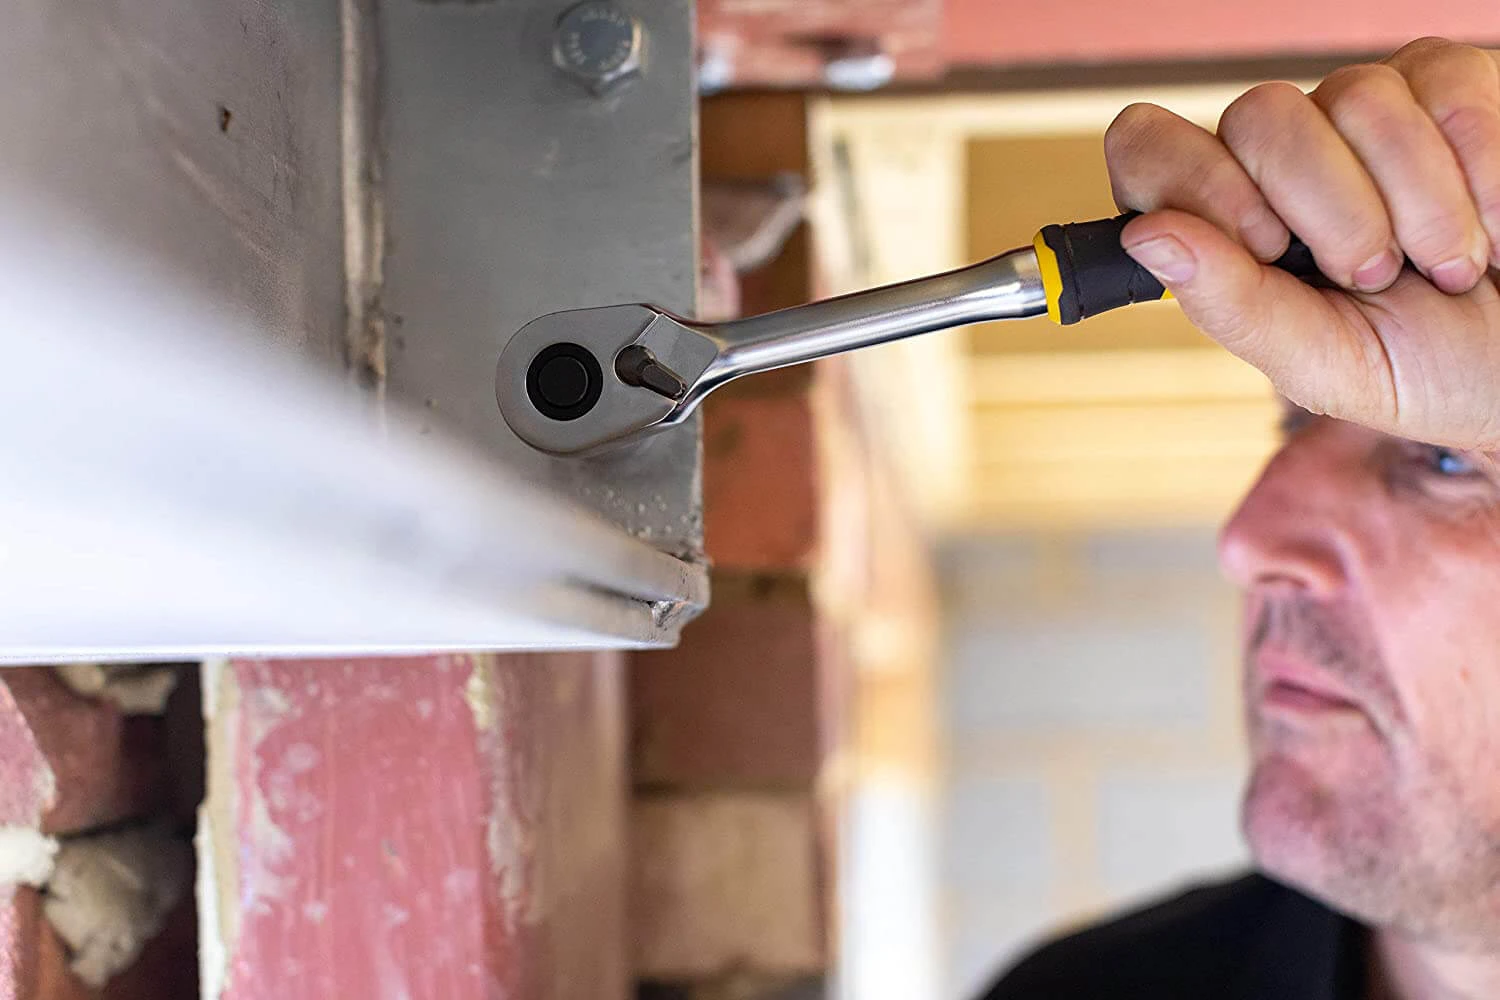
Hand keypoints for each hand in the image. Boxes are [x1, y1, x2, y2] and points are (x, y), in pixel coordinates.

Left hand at [1105, 38, 1499, 450]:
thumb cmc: (1424, 367)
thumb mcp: (1323, 362)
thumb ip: (1232, 304)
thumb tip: (1146, 235)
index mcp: (1227, 220)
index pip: (1147, 145)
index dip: (1192, 181)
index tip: (1263, 245)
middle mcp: (1282, 155)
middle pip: (1257, 116)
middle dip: (1327, 210)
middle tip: (1373, 276)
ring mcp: (1362, 113)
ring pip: (1355, 96)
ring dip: (1416, 204)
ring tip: (1445, 266)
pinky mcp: (1448, 84)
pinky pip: (1444, 87)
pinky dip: (1479, 171)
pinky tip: (1491, 223)